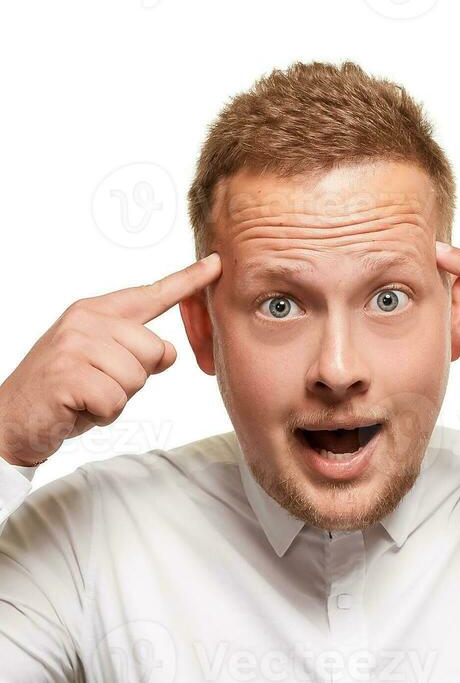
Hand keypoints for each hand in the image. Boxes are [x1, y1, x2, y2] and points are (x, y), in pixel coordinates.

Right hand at [0, 254, 221, 467]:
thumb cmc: (66, 392)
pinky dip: (101, 415)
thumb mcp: (105, 365)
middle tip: (98, 384)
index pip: (151, 294)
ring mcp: (74, 344)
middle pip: (157, 350)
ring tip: (85, 396)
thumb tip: (169, 352)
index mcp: (96, 312)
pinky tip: (77, 408)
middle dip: (136, 379)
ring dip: (117, 399)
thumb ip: (137, 352)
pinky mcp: (67, 374)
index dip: (188, 281)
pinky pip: (116, 401)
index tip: (216, 264)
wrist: (12, 419)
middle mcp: (85, 320)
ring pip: (138, 378)